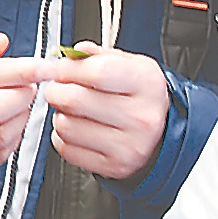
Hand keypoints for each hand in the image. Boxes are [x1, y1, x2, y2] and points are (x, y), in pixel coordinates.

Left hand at [43, 43, 168, 180]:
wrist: (161, 135)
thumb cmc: (140, 97)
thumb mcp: (130, 66)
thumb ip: (99, 55)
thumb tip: (74, 52)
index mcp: (147, 84)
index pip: (96, 72)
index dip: (68, 69)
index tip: (60, 69)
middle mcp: (141, 117)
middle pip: (75, 100)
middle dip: (56, 91)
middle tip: (58, 89)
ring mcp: (128, 146)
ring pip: (66, 126)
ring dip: (59, 115)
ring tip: (72, 111)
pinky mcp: (112, 166)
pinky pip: (66, 149)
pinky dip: (63, 137)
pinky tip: (78, 129)